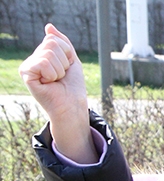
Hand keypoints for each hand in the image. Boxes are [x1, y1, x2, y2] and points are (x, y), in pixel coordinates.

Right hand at [19, 24, 94, 163]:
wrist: (72, 105)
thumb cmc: (72, 86)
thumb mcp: (71, 60)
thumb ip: (62, 42)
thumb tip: (48, 26)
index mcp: (43, 55)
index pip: (54, 40)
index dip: (67, 54)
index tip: (66, 69)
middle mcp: (33, 59)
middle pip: (51, 44)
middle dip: (63, 62)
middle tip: (61, 76)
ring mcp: (28, 66)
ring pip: (48, 53)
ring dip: (59, 69)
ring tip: (55, 81)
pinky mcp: (25, 73)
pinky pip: (42, 63)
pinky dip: (52, 74)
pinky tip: (48, 83)